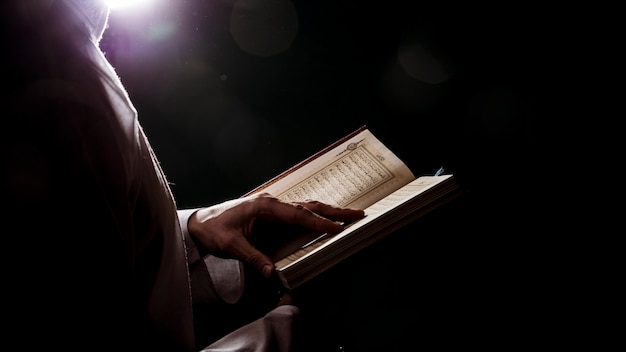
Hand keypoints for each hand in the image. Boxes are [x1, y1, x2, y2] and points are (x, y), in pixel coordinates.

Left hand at [187, 192, 364, 277]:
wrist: (201, 222)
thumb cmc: (214, 229)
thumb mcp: (231, 246)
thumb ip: (252, 257)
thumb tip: (271, 272)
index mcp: (264, 206)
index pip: (298, 214)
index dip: (319, 222)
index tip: (337, 228)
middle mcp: (272, 203)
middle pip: (308, 206)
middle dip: (334, 211)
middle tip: (357, 214)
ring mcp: (272, 206)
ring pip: (305, 207)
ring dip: (327, 211)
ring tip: (348, 215)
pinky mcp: (271, 212)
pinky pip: (298, 212)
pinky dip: (314, 214)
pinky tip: (323, 218)